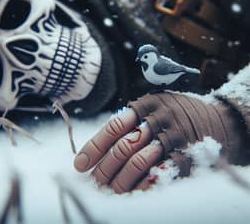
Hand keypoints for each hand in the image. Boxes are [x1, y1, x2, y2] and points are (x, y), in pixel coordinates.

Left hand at [74, 92, 242, 193]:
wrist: (217, 120)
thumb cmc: (177, 114)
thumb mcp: (155, 105)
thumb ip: (132, 118)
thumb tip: (102, 143)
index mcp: (146, 104)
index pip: (113, 127)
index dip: (94, 147)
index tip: (80, 164)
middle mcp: (158, 119)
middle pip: (122, 147)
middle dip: (104, 168)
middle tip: (94, 182)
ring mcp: (173, 137)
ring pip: (137, 162)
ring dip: (119, 180)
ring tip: (108, 190)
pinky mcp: (186, 155)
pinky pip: (159, 174)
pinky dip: (142, 186)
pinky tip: (131, 193)